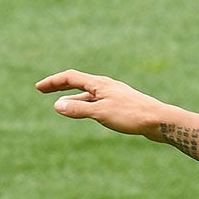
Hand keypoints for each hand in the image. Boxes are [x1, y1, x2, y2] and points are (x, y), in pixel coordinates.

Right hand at [36, 70, 167, 136]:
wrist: (159, 121)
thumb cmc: (131, 115)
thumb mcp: (100, 113)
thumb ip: (78, 109)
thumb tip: (57, 106)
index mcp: (99, 84)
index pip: (70, 78)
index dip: (53, 82)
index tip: (38, 88)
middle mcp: (106, 86)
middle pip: (78, 82)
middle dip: (60, 86)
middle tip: (44, 90)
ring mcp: (114, 94)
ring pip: (88, 94)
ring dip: (73, 97)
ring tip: (62, 105)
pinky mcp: (122, 105)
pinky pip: (98, 102)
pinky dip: (87, 105)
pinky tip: (89, 113)